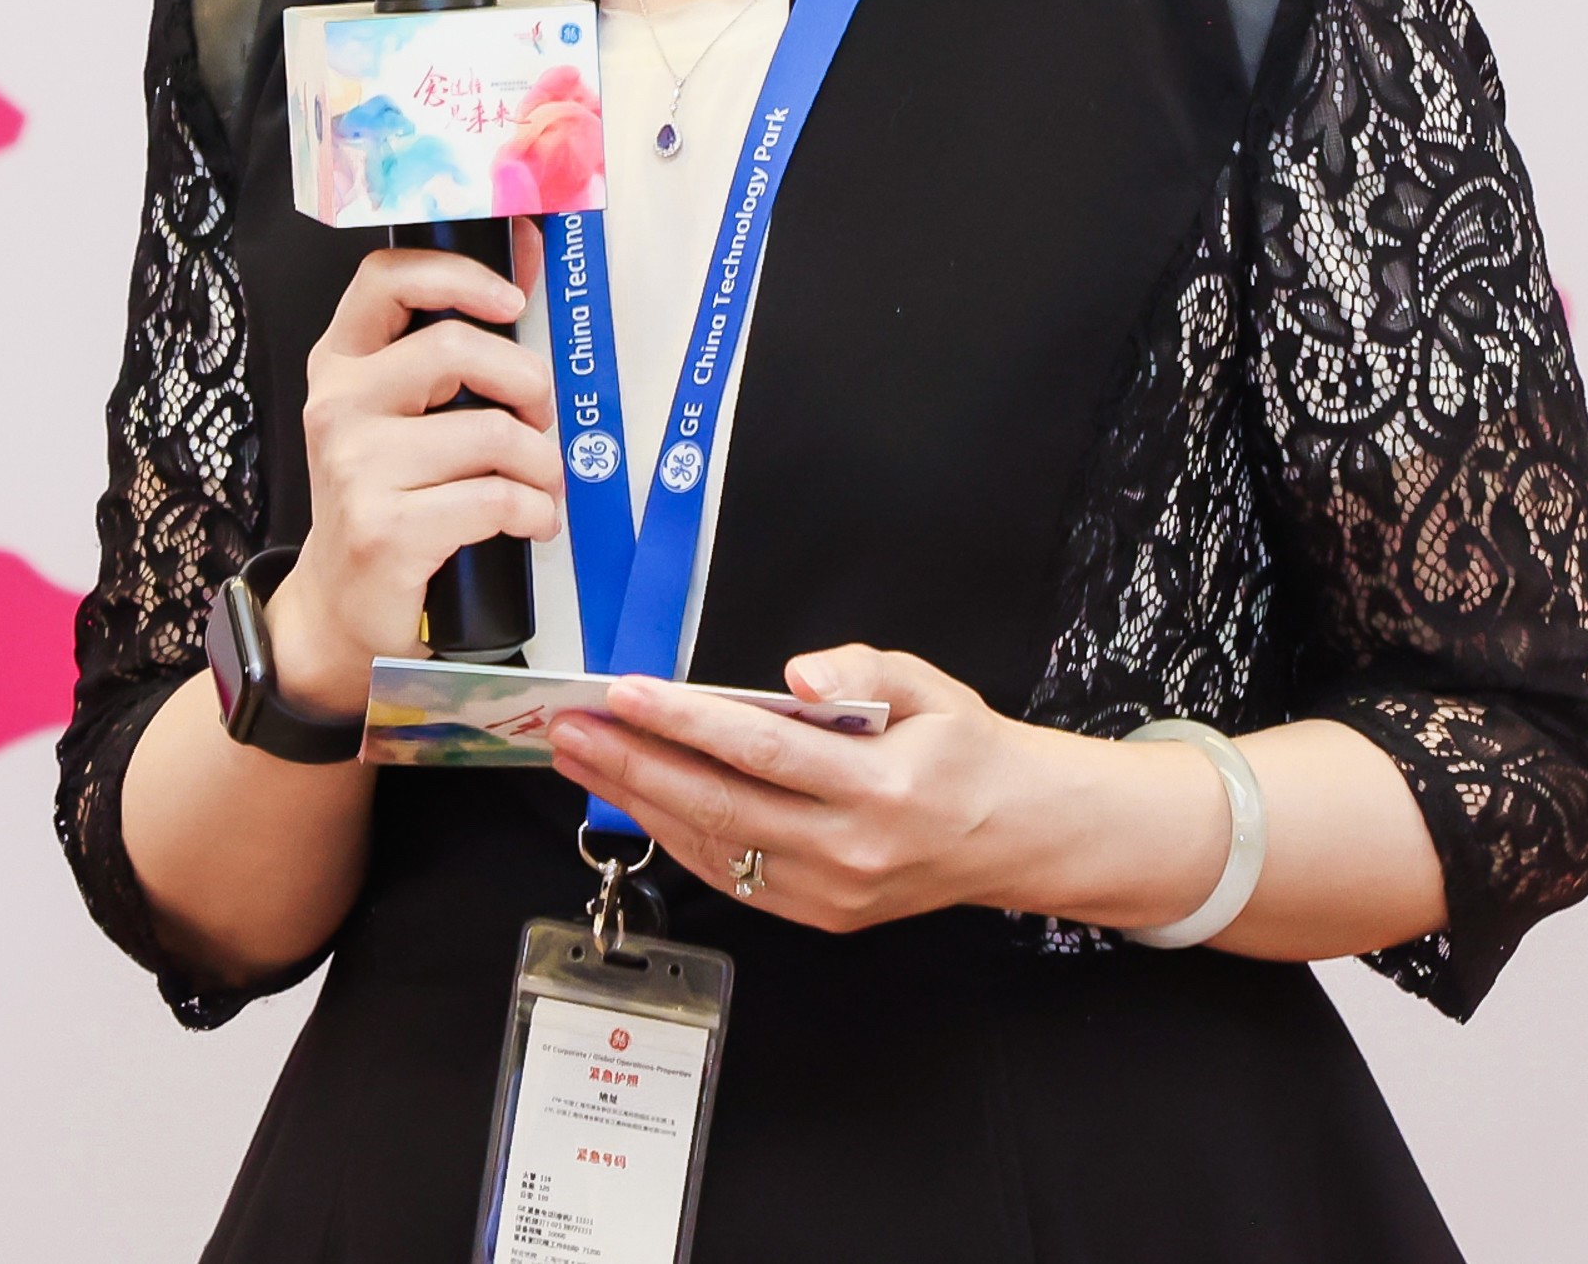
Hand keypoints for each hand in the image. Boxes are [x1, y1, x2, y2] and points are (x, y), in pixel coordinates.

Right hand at [264, 228, 557, 716]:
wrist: (341, 608)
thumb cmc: (388, 501)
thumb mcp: (404, 416)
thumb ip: (456, 345)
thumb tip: (526, 252)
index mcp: (340, 364)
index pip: (387, 278)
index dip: (459, 275)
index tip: (512, 300)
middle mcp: (337, 406)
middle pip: (459, 350)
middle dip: (528, 385)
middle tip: (539, 422)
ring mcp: (354, 468)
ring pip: (492, 433)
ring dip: (541, 465)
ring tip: (540, 487)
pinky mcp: (385, 528)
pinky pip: (496, 499)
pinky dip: (535, 512)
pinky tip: (532, 523)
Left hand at [548, 646, 1146, 933]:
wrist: (1017, 836)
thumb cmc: (965, 752)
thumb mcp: (929, 686)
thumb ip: (861, 670)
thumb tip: (798, 677)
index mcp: (882, 787)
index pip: (762, 750)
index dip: (685, 722)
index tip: (624, 693)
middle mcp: (851, 850)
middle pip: (719, 805)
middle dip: (632, 763)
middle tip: (570, 727)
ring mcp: (831, 893)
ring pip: (713, 847)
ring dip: (637, 800)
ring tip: (582, 757)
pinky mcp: (818, 916)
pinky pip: (730, 876)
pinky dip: (676, 836)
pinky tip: (638, 799)